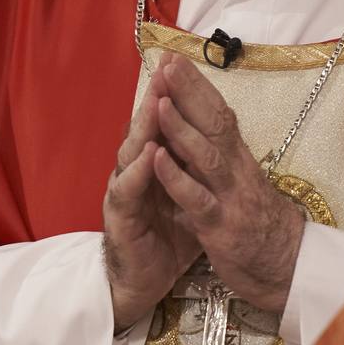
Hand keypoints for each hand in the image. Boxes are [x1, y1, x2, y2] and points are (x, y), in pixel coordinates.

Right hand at [102, 55, 201, 332]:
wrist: (142, 281)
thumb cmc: (168, 236)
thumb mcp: (192, 195)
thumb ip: (199, 166)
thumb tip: (224, 136)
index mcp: (155, 162)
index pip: (164, 121)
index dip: (175, 94)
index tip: (186, 63)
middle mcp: (136, 169)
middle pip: (147, 126)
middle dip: (158, 96)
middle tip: (168, 67)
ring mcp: (125, 190)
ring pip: (133, 151)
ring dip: (145, 126)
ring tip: (157, 101)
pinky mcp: (120, 217)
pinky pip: (128, 192)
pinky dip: (139, 173)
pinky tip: (147, 156)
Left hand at [152, 55, 304, 312]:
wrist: (290, 269)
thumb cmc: (261, 226)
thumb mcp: (243, 185)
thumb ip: (221, 159)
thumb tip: (198, 129)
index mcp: (239, 160)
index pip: (219, 115)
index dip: (199, 87)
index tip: (178, 60)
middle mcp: (237, 171)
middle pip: (215, 124)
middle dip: (190, 93)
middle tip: (169, 65)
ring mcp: (230, 197)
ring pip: (206, 156)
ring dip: (181, 128)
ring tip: (160, 102)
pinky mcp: (221, 227)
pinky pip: (196, 199)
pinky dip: (176, 178)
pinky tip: (157, 159)